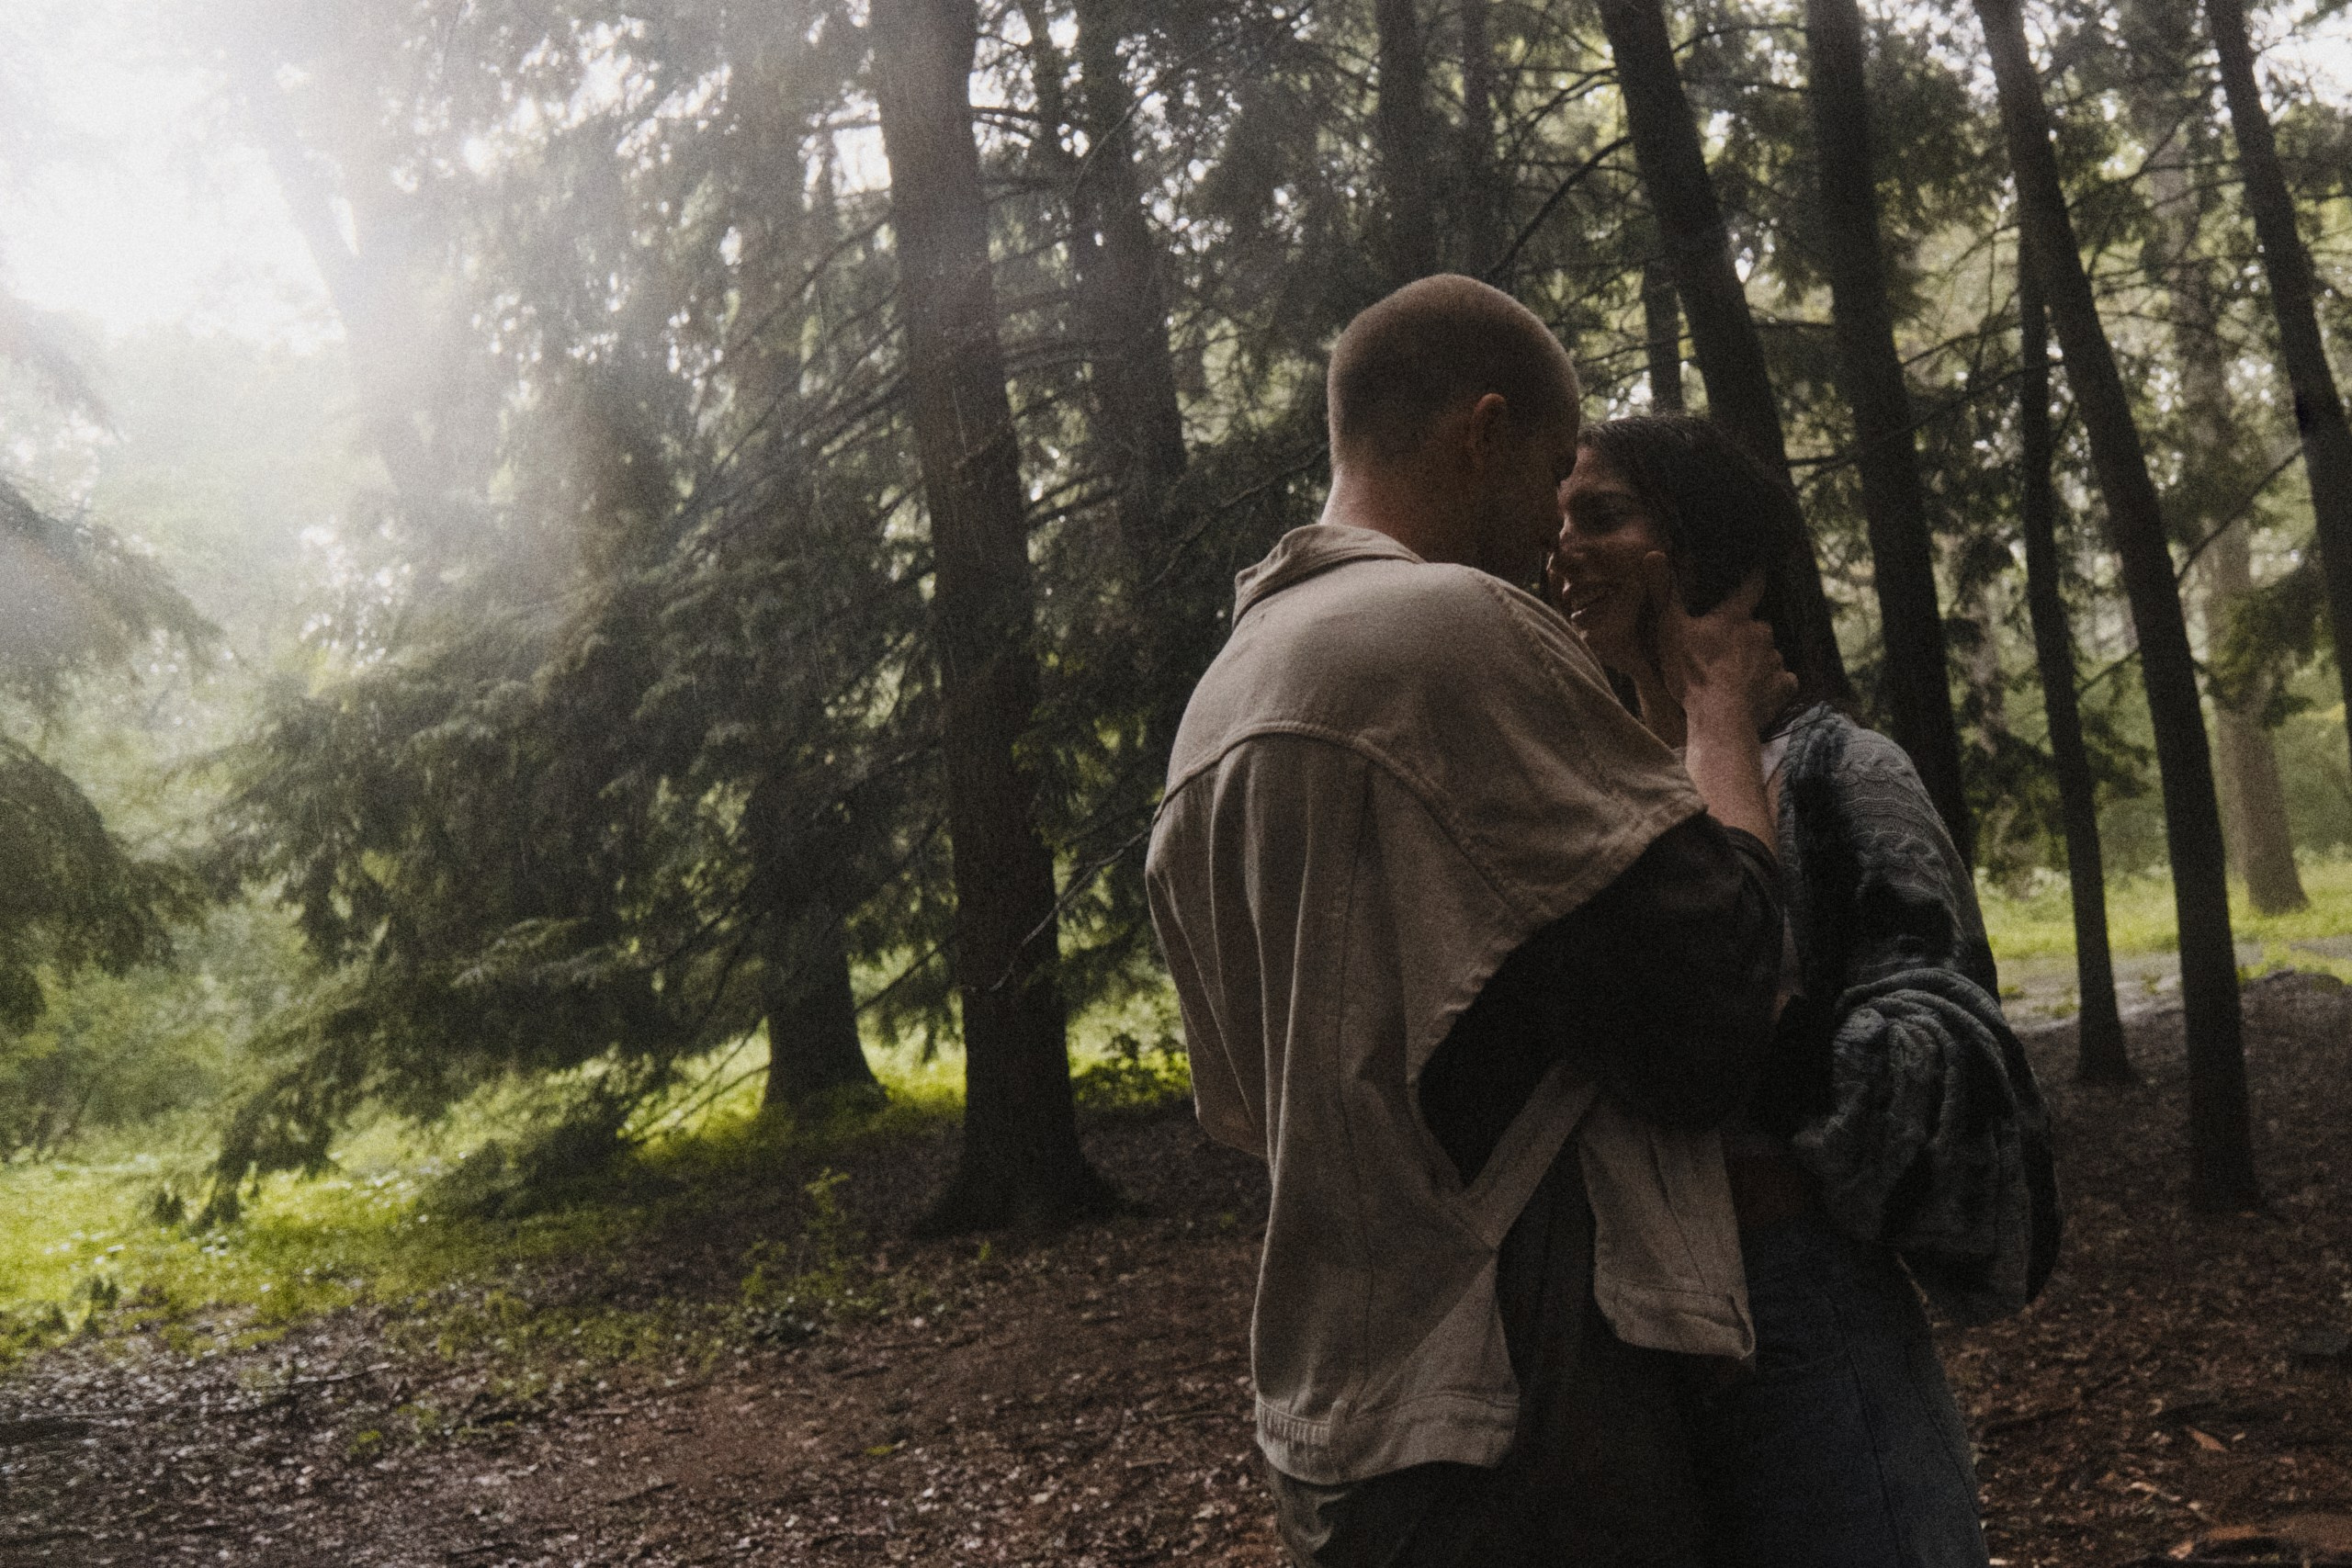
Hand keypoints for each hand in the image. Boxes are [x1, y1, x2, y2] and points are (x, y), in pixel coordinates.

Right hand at [1650, 563, 1795, 734]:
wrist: (1719, 717)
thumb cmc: (1692, 673)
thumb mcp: (1670, 630)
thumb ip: (1665, 593)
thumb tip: (1653, 554)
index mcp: (1735, 617)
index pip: (1751, 586)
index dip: (1755, 577)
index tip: (1759, 570)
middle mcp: (1761, 632)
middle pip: (1758, 625)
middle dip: (1745, 633)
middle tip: (1725, 650)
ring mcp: (1775, 659)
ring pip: (1768, 654)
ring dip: (1756, 660)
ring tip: (1735, 678)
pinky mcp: (1784, 686)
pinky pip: (1782, 680)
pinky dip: (1772, 684)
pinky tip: (1756, 693)